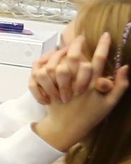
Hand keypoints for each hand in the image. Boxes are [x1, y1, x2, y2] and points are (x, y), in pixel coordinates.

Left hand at [31, 26, 128, 151]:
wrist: (66, 128)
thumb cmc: (90, 115)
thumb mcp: (110, 103)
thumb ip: (120, 86)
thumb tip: (126, 66)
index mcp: (92, 87)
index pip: (99, 62)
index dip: (104, 46)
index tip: (106, 34)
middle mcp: (74, 86)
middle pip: (74, 60)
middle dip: (77, 44)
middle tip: (81, 37)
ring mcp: (59, 88)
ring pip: (56, 65)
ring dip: (60, 53)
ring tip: (66, 47)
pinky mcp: (47, 90)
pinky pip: (42, 73)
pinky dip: (46, 63)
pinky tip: (53, 57)